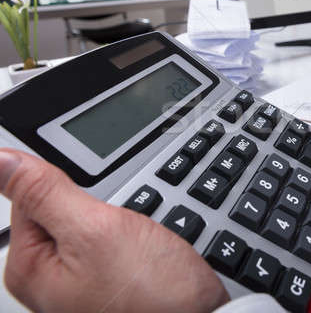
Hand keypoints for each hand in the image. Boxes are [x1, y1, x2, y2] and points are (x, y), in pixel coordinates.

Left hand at [0, 149, 228, 312]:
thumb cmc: (151, 296)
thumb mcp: (95, 230)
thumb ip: (45, 192)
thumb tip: (3, 161)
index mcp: (29, 268)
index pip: (31, 195)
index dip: (69, 187)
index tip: (98, 205)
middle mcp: (49, 280)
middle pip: (65, 209)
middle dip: (101, 208)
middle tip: (124, 232)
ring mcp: (81, 283)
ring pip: (97, 223)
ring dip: (122, 223)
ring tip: (140, 245)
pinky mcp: (110, 282)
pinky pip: (116, 241)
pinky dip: (133, 237)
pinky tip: (146, 252)